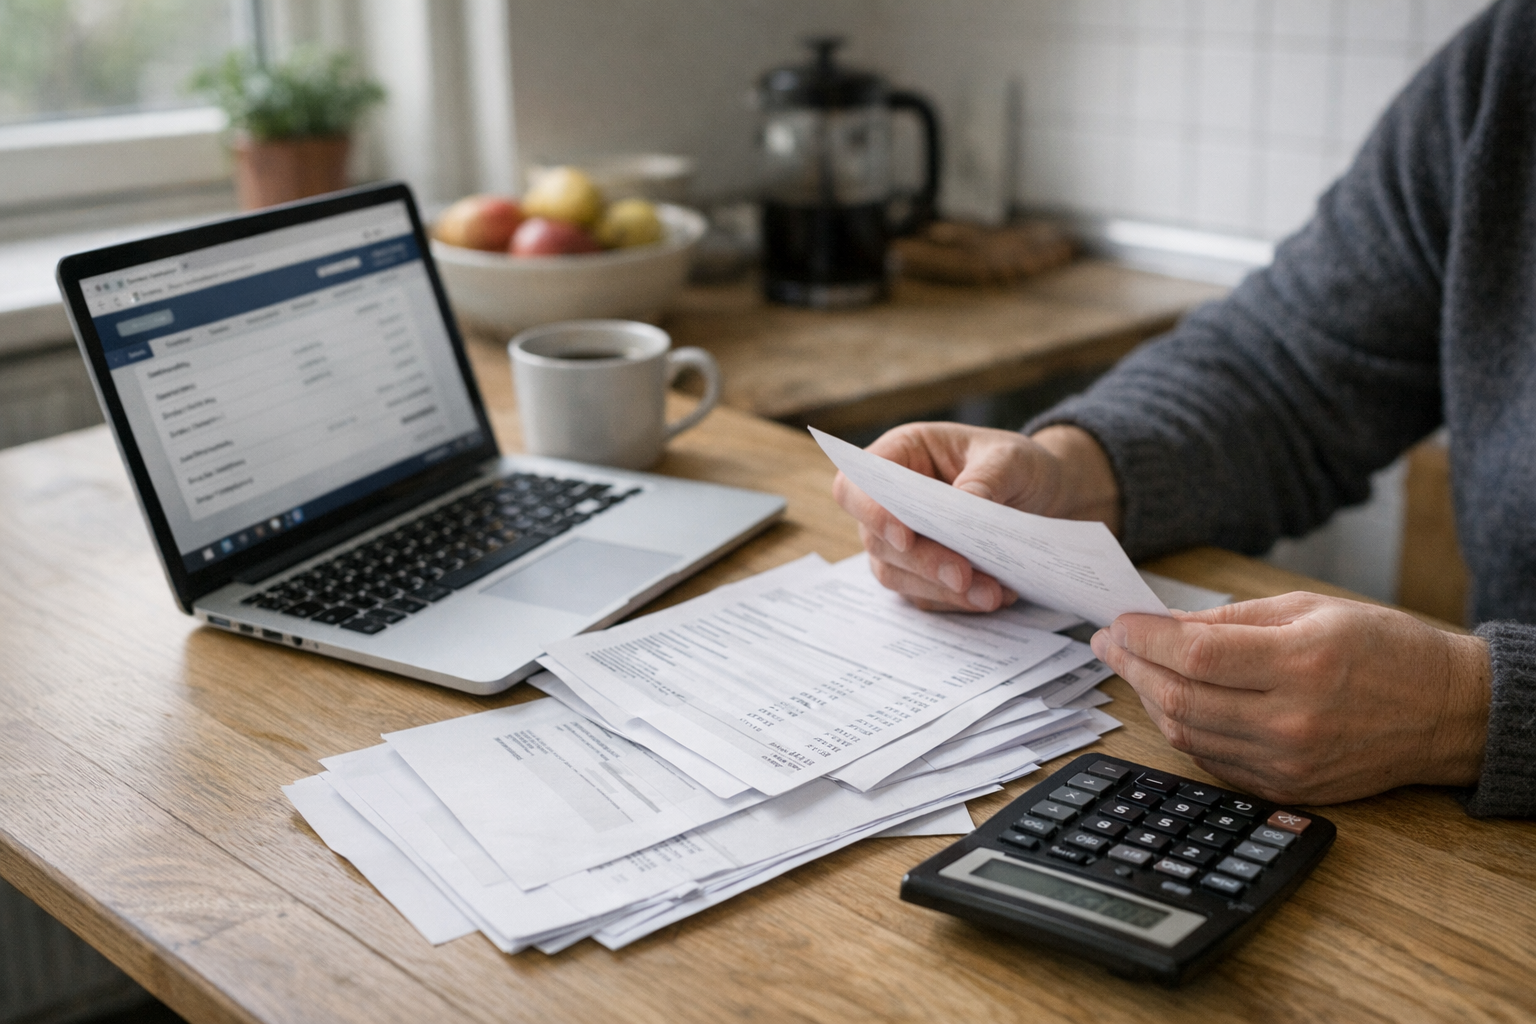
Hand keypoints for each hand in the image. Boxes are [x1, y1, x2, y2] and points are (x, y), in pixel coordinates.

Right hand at [831, 422, 1119, 611]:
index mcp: (899, 455)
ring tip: (990, 593)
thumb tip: (965, 507)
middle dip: (922, 562)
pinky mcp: (921, 573)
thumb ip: (985, 479)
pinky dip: (957, 601)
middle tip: (963, 576)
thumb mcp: (1011, 458)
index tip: (905, 537)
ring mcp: (901, 541)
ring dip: (940, 589)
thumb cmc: (1017, 465)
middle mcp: (890, 502)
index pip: (856, 486)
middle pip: (877, 540)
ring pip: (896, 574)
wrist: (1046, 496)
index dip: (871, 512)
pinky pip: (925, 596)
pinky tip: (995, 595)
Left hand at [1090, 592, 1491, 803]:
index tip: (1117, 623)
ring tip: (1133, 668)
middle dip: (1132, 668)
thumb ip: (1229, 621)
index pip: (1195, 655)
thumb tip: (1162, 625)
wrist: (1445, 712)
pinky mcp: (1286, 788)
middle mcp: (1291, 720)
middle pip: (1179, 698)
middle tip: (1110, 644)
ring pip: (1186, 734)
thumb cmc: (1382, 649)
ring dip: (1149, 699)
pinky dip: (1182, 729)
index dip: (1144, 639)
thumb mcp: (1309, 610)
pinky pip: (1211, 760)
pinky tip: (1170, 701)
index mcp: (1301, 664)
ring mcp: (1287, 762)